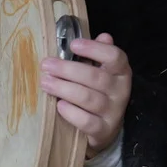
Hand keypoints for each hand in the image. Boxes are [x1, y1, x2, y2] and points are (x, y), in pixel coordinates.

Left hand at [40, 32, 132, 153]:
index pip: (115, 57)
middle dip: (68, 70)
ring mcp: (113, 112)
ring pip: (89, 98)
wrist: (105, 128)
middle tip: (46, 66)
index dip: (94, 49)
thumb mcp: (101, 71)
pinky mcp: (103, 131)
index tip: (73, 45)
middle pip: (96, 77)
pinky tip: (59, 105)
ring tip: (46, 83)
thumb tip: (104, 36)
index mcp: (121, 72)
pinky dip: (71, 113)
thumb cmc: (97, 92)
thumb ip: (99, 54)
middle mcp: (120, 91)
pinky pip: (87, 121)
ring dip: (64, 89)